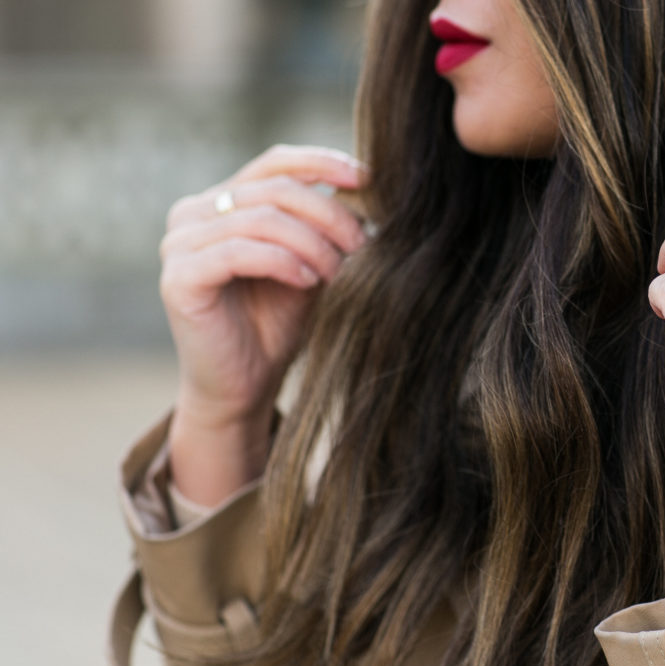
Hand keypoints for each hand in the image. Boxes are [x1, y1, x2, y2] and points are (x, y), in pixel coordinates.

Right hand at [159, 144, 366, 504]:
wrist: (243, 385)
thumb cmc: (277, 324)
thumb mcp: (310, 263)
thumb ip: (325, 226)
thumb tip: (368, 186)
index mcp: (222, 200)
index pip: (275, 162)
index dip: (322, 163)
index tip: (367, 180)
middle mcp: (193, 213)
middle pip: (275, 189)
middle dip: (329, 215)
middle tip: (361, 246)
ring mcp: (179, 243)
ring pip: (261, 218)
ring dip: (312, 243)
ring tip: (337, 272)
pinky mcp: (178, 277)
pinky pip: (238, 251)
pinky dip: (282, 262)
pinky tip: (307, 282)